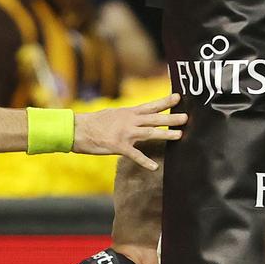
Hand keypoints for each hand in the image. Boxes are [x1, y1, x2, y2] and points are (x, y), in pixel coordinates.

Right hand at [72, 93, 186, 169]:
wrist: (78, 129)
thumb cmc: (93, 123)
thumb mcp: (112, 114)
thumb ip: (126, 116)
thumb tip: (135, 116)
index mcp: (128, 113)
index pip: (150, 106)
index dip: (165, 101)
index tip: (178, 97)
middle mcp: (129, 121)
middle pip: (154, 118)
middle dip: (171, 117)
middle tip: (186, 117)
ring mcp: (125, 133)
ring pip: (149, 133)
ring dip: (165, 134)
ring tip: (179, 135)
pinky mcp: (119, 146)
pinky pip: (134, 155)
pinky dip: (145, 161)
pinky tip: (154, 167)